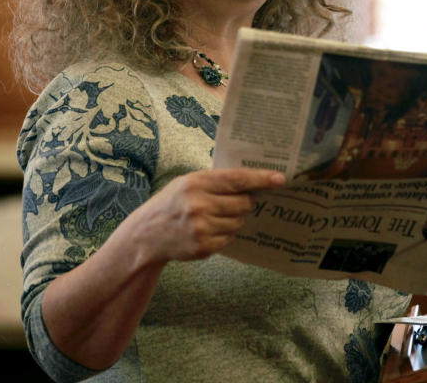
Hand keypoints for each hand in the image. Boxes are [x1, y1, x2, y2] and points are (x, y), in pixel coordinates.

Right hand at [133, 168, 284, 262]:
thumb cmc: (171, 203)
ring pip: (238, 222)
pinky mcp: (203, 247)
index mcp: (195, 183)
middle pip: (243, 203)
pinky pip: (230, 238)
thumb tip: (254, 182)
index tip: (280, 179)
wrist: (146, 235)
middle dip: (246, 203)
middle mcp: (198, 205)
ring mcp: (201, 228)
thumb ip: (216, 181)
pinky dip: (225, 234)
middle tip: (237, 201)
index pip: (237, 180)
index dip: (260, 179)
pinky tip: (209, 230)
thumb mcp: (187, 183)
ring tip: (216, 216)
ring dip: (235, 219)